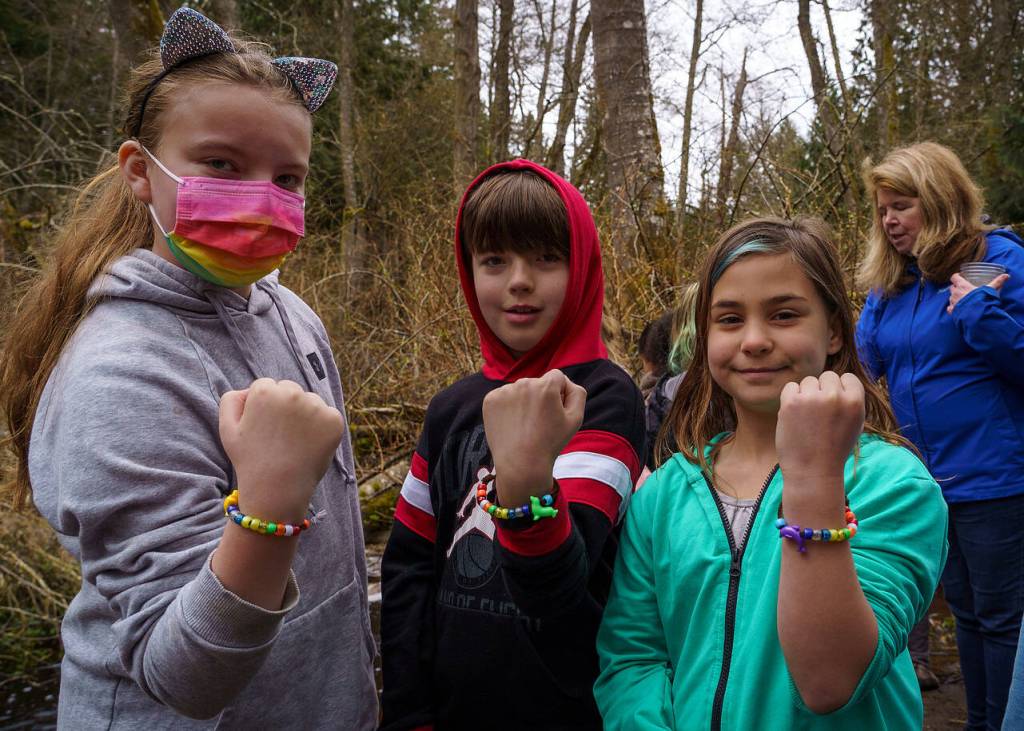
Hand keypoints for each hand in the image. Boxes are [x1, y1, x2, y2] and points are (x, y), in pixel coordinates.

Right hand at [219, 378, 344, 521]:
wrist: (276, 490)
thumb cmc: (250, 459)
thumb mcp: (227, 428)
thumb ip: (232, 399)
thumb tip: (250, 388)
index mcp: (266, 391)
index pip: (267, 386)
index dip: (263, 408)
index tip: (263, 428)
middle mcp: (292, 393)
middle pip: (290, 390)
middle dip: (285, 407)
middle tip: (279, 436)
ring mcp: (316, 406)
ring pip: (310, 402)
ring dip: (304, 415)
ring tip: (293, 442)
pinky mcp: (334, 421)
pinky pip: (327, 415)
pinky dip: (321, 428)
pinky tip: (309, 444)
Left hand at [482, 369, 585, 506]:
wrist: (520, 464)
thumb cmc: (550, 443)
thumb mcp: (575, 419)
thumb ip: (577, 393)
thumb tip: (566, 382)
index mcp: (546, 386)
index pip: (557, 377)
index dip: (559, 394)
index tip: (555, 411)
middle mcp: (524, 383)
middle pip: (537, 383)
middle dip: (540, 397)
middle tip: (540, 423)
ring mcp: (504, 391)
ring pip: (519, 390)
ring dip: (523, 402)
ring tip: (525, 426)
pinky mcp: (490, 400)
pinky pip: (504, 397)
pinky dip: (508, 408)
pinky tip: (512, 425)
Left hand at [776, 372, 863, 484]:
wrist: (813, 471)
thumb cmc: (834, 450)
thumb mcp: (854, 424)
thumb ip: (849, 401)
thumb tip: (840, 381)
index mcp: (855, 402)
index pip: (848, 378)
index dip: (841, 389)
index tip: (834, 405)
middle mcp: (835, 397)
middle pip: (828, 376)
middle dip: (823, 390)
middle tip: (819, 413)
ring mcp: (812, 398)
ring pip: (808, 381)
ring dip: (806, 394)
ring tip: (807, 417)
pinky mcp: (792, 402)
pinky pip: (790, 387)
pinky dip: (790, 398)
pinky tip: (794, 415)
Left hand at [947, 272, 1008, 312]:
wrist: (978, 315)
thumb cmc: (983, 300)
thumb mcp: (991, 289)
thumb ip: (997, 282)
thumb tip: (1006, 276)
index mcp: (963, 286)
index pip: (954, 277)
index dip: (956, 276)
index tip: (960, 277)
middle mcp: (955, 293)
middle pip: (952, 287)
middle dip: (956, 287)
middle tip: (963, 288)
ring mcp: (953, 302)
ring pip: (950, 297)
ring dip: (955, 297)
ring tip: (962, 299)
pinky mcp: (952, 311)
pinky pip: (950, 308)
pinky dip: (952, 308)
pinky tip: (958, 308)